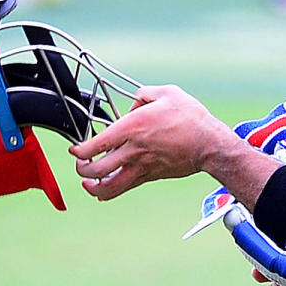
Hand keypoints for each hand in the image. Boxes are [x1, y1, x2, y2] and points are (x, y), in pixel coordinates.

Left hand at [70, 85, 227, 199]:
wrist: (210, 144)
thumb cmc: (191, 118)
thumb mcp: (168, 93)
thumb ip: (145, 94)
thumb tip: (135, 102)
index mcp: (132, 128)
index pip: (95, 145)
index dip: (79, 150)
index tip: (75, 148)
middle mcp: (133, 150)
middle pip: (95, 169)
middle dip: (81, 169)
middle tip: (80, 163)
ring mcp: (141, 166)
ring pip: (109, 187)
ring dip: (93, 188)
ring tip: (88, 183)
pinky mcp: (150, 176)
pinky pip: (125, 188)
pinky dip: (111, 192)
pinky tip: (106, 189)